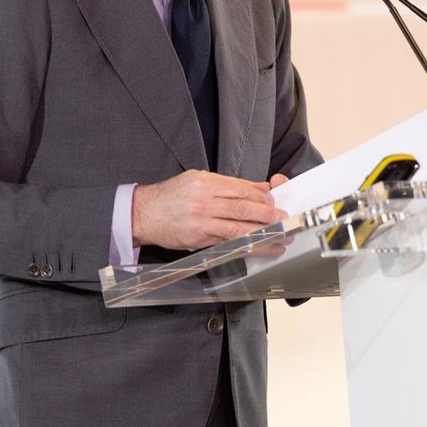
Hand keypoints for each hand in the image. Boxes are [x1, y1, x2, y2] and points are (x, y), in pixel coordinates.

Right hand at [132, 170, 287, 250]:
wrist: (143, 213)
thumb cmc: (172, 195)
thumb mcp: (199, 179)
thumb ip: (230, 184)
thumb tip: (259, 187)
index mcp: (206, 183)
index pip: (241, 190)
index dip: (261, 196)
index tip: (275, 201)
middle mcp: (204, 203)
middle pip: (242, 209)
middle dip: (266, 215)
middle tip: (283, 218)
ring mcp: (201, 223)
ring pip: (237, 229)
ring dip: (261, 234)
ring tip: (278, 236)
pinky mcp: (198, 240)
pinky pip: (226, 243)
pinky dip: (245, 246)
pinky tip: (258, 247)